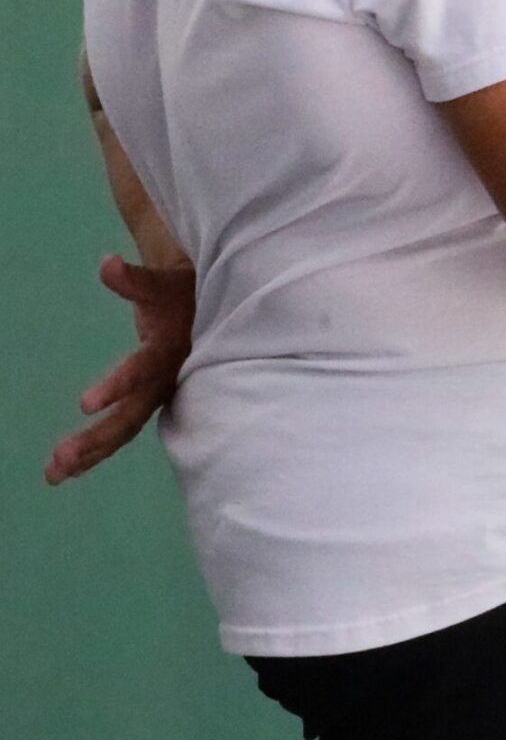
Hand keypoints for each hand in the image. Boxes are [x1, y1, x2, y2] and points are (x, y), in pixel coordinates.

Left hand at [46, 256, 194, 485]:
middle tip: (60, 458)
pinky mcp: (152, 404)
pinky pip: (124, 431)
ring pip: (125, 431)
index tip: (85, 404)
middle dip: (96, 439)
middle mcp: (166, 382)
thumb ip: (135, 280)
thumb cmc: (186, 295)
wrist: (218, 310)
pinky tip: (71, 470)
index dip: (117, 386)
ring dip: (91, 453)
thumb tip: (106, 265)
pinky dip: (98, 451)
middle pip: (131, 417)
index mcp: (169, 352)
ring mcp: (160, 397)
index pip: (142, 371)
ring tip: (53, 474)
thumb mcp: (165, 284)